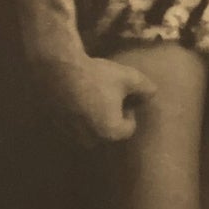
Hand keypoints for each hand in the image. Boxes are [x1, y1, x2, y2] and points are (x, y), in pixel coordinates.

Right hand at [39, 53, 155, 143]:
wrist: (56, 68)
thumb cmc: (96, 76)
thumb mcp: (129, 78)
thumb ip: (146, 88)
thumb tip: (153, 93)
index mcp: (111, 132)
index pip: (128, 128)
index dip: (130, 110)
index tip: (123, 95)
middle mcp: (90, 139)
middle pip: (108, 131)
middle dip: (111, 117)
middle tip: (108, 96)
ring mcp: (70, 133)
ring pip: (89, 129)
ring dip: (93, 117)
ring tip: (91, 95)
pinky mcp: (55, 124)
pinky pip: (72, 123)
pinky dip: (76, 114)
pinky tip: (75, 95)